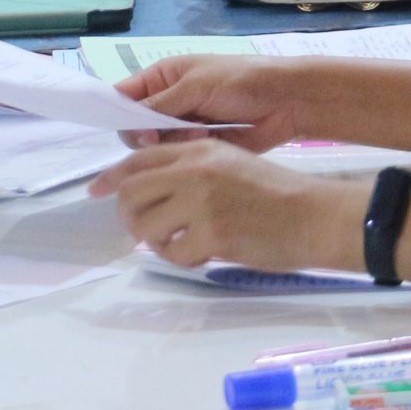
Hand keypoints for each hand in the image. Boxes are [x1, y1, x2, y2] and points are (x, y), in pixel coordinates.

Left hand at [88, 140, 370, 270]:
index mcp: (198, 150)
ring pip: (145, 225)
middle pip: (131, 192)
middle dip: (129, 215)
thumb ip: (191, 171)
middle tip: (144, 230)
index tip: (95, 191)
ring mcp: (201, 202)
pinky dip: (181, 259)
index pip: (138, 159)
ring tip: (178, 243)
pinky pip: (172, 253)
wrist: (314, 216)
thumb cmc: (277, 194)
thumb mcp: (231, 164)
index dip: (111, 177)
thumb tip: (152, 193)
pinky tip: (202, 254)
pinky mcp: (212, 234)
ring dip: (155, 240)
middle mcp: (194, 170)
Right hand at [114, 54, 307, 149]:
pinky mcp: (200, 145)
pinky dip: (189, 150)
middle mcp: (168, 101)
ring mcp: (184, 124)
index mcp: (162, 77)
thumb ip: (159, 106)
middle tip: (167, 135)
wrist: (286, 100)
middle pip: (137, 126)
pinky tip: (210, 140)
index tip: (134, 130)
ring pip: (157, 144)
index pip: (124, 96)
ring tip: (201, 133)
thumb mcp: (195, 86)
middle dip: (149, 133)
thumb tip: (128, 128)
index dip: (119, 113)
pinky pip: (179, 154)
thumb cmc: (240, 81)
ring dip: (174, 140)